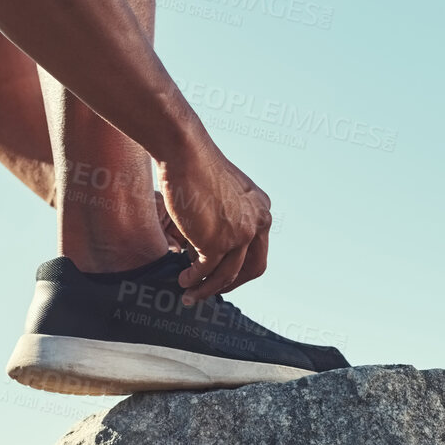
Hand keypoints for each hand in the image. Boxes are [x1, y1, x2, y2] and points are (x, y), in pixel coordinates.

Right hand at [156, 140, 271, 302]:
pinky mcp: (216, 242)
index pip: (258, 250)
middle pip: (253, 269)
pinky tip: (183, 280)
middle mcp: (257, 223)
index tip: (222, 275)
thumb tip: (210, 245)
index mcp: (261, 210)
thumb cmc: (196, 165)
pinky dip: (194, 280)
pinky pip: (205, 271)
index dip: (241, 268)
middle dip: (231, 284)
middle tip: (211, 290)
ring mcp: (239, 234)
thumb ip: (226, 216)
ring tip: (189, 291)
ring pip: (227, 275)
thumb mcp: (223, 192)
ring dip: (207, 288)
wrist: (185, 152)